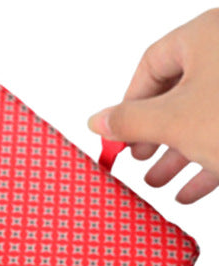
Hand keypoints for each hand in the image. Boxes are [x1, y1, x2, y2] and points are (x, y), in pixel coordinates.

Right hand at [87, 8, 218, 203]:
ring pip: (205, 117)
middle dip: (154, 136)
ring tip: (157, 183)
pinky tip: (191, 190)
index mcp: (207, 37)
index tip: (118, 135)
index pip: (151, 64)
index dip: (128, 103)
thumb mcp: (173, 122)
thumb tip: (96, 122)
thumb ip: (128, 122)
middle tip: (138, 160)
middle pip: (178, 93)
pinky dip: (207, 161)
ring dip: (178, 155)